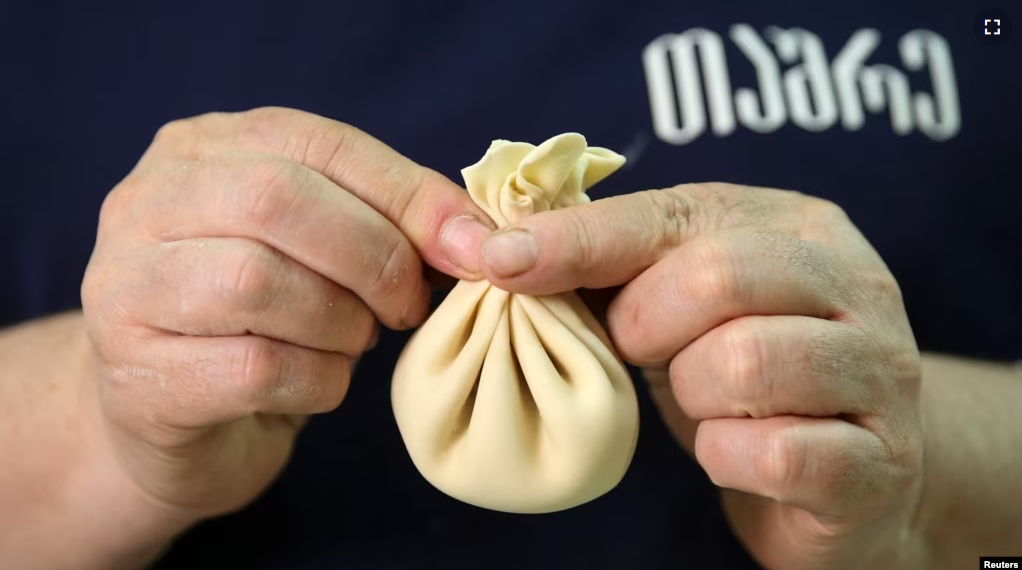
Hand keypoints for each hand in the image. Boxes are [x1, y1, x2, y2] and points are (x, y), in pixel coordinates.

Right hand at [80, 107, 493, 523]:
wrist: (173, 423)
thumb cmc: (264, 322)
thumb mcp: (319, 250)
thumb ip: (388, 224)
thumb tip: (480, 238)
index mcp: (200, 150)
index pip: (319, 143)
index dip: (408, 194)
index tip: (472, 246)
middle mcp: (146, 204)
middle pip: (278, 199)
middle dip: (375, 256)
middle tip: (407, 305)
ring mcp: (126, 289)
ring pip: (259, 283)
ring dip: (342, 322)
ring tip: (353, 340)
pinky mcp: (139, 378)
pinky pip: (257, 368)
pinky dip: (320, 380)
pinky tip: (320, 383)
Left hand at [480, 183, 923, 569]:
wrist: (846, 468)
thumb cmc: (740, 368)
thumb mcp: (682, 299)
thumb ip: (616, 262)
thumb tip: (503, 247)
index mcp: (798, 226)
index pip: (671, 216)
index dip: (579, 239)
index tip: (498, 260)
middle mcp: (855, 284)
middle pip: (717, 277)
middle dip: (646, 324)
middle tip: (637, 351)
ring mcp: (879, 372)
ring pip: (748, 361)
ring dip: (692, 393)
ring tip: (699, 400)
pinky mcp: (877, 461)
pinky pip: (776, 454)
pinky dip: (725, 457)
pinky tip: (729, 451)